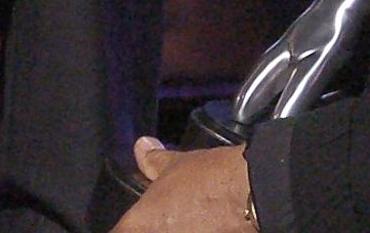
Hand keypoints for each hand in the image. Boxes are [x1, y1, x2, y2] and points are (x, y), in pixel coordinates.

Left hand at [109, 137, 256, 230]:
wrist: (252, 192)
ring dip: (176, 230)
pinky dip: (198, 232)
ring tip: (192, 221)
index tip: (136, 221)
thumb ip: (153, 161)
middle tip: (167, 220)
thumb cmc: (210, 178)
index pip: (117, 232)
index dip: (125, 227)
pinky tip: (208, 225)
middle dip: (155, 228)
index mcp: (140, 225)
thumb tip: (141, 146)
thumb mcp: (176, 164)